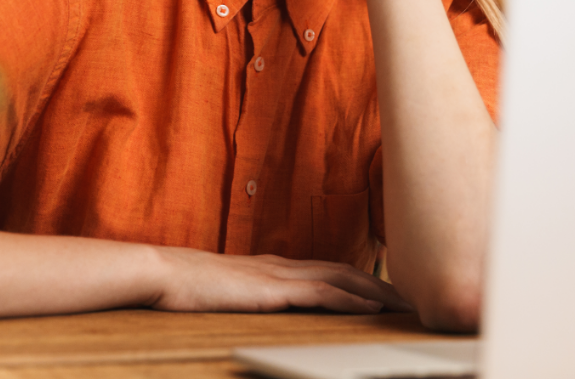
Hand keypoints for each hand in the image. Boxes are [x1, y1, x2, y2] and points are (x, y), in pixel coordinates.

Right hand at [149, 247, 411, 313]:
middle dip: (380, 283)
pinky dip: (350, 300)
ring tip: (404, 303)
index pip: (328, 269)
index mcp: (273, 266)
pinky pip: (321, 294)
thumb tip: (263, 303)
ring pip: (341, 278)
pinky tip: (370, 308)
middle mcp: (282, 265)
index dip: (360, 279)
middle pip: (344, 270)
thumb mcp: (227, 289)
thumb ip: (250, 293)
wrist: (162, 272)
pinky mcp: (271, 290)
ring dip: (376, 290)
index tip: (386, 291)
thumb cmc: (187, 285)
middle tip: (411, 297)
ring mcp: (278, 275)